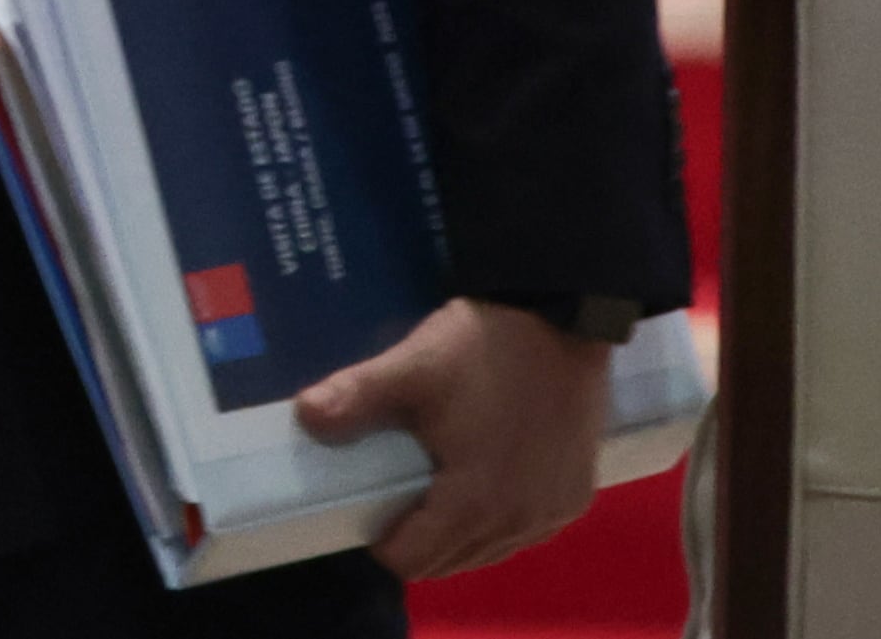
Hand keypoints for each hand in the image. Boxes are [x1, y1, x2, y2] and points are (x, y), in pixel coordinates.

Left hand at [295, 296, 611, 579]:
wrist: (561, 318)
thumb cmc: (484, 348)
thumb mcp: (411, 368)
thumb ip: (355, 396)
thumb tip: (304, 417)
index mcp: (476, 503)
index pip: (414, 560)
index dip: (382, 539)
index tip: (367, 501)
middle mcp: (520, 524)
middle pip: (450, 562)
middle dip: (417, 538)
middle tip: (396, 488)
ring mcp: (553, 514)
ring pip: (488, 551)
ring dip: (457, 533)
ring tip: (435, 483)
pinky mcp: (575, 497)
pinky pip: (523, 532)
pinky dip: (495, 522)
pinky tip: (479, 483)